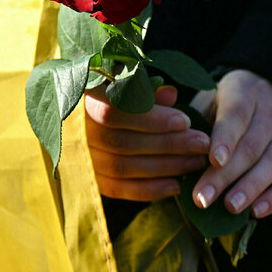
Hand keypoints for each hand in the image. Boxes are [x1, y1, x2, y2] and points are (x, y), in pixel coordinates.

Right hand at [85, 85, 210, 200]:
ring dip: (164, 167)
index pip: (115, 111)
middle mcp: (73, 132)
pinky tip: (175, 185)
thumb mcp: (118, 81)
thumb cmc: (102, 92)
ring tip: (196, 162)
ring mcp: (76, 159)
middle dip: (168, 144)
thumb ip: (142, 88)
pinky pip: (117, 189)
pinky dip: (148, 190)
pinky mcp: (86, 179)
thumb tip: (171, 94)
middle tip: (202, 143)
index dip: (151, 119)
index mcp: (78, 100)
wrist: (68, 115)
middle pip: (124, 142)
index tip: (185, 121)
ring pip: (122, 167)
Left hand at [190, 70, 271, 218]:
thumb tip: (173, 146)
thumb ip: (196, 118)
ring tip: (230, 207)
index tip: (212, 160)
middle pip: (250, 146)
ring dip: (251, 188)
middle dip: (226, 175)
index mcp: (246, 91)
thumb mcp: (213, 97)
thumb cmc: (231, 104)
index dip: (225, 138)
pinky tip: (257, 211)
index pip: (236, 115)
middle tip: (203, 198)